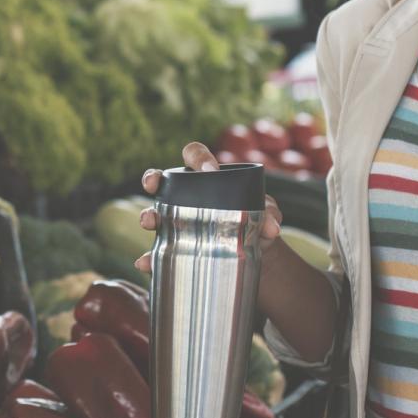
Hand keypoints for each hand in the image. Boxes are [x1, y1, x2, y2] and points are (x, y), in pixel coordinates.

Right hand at [132, 141, 283, 274]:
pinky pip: (158, 249)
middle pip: (162, 179)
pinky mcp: (174, 245)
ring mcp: (176, 219)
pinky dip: (150, 257)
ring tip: (149, 223)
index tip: (210, 170)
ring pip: (154, 211)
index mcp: (206, 176)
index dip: (198, 157)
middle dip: (152, 178)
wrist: (253, 252)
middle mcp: (185, 194)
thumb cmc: (256, 218)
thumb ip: (270, 214)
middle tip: (154, 185)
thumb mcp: (266, 212)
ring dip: (148, 216)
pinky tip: (146, 263)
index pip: (195, 154)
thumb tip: (271, 228)